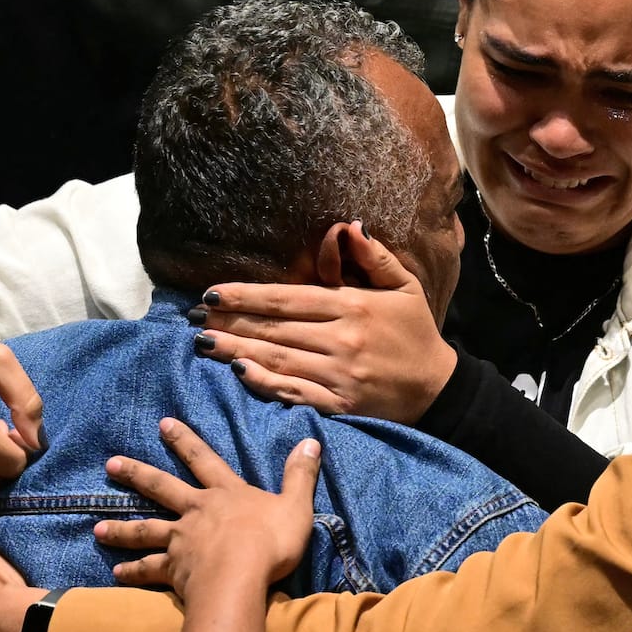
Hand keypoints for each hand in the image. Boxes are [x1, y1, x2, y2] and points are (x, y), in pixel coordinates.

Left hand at [96, 418, 318, 603]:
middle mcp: (197, 512)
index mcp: (226, 494)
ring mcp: (181, 540)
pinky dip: (133, 572)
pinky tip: (117, 574)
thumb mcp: (295, 505)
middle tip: (110, 464)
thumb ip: (300, 475)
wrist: (241, 577)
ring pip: (145, 531)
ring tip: (97, 529)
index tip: (163, 424)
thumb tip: (311, 442)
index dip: (185, 441)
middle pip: (162, 488)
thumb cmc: (270, 542)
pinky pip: (149, 569)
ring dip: (121, 529)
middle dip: (137, 475)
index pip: (204, 459)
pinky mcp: (174, 569)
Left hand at [193, 223, 456, 423]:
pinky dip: (265, 383)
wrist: (438, 390)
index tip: (212, 293)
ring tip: (203, 344)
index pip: (287, 298)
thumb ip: (376, 257)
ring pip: (277, 359)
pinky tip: (240, 374)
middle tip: (193, 318)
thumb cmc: (417, 335)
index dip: (246, 296)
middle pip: (274, 328)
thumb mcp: (405, 287)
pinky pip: (294, 393)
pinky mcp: (339, 405)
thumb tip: (349, 226)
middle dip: (230, 322)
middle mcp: (341, 340)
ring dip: (236, 351)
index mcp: (353, 306)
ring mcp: (339, 375)